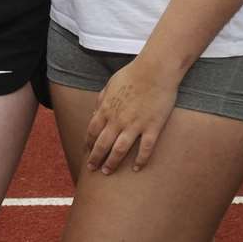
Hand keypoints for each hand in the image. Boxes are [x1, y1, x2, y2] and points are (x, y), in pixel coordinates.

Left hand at [84, 55, 180, 174]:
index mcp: (106, 109)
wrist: (156, 70)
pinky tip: (136, 168)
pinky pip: (145, 149)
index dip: (88, 144)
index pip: (92, 131)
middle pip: (102, 145)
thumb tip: (95, 112)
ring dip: (112, 163)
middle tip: (92, 169)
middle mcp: (118, 120)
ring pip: (119, 151)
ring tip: (108, 171)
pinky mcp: (152, 127)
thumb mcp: (110, 84)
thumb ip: (101, 99)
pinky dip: (140, 161)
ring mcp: (135, 125)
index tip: (87, 152)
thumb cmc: (133, 73)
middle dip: (95, 159)